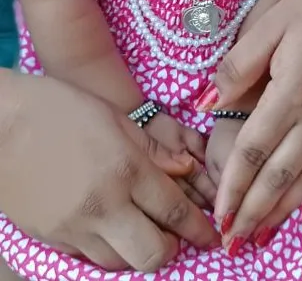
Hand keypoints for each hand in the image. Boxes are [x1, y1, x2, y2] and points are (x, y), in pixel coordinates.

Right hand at [0, 72, 219, 271]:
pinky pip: (88, 258)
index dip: (199, 228)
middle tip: (172, 232)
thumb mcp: (113, 117)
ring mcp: (75, 227)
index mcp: (125, 168)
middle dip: (171, 248)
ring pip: (121, 263)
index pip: (174, 211)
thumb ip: (152, 149)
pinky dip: (104, 248)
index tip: (212, 235)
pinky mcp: (52, 238)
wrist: (0, 123)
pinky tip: (105, 225)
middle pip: (153, 254)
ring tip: (137, 227)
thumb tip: (185, 169)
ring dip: (136, 250)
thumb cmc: (58, 108)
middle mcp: (104, 204)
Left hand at [208, 0, 301, 249]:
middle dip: (254, 211)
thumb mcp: (269, 24)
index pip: (254, 152)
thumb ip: (237, 66)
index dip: (234, 187)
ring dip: (285, 207)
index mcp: (290, 92)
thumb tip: (206, 101)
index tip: (217, 215)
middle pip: (281, 174)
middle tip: (234, 242)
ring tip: (264, 232)